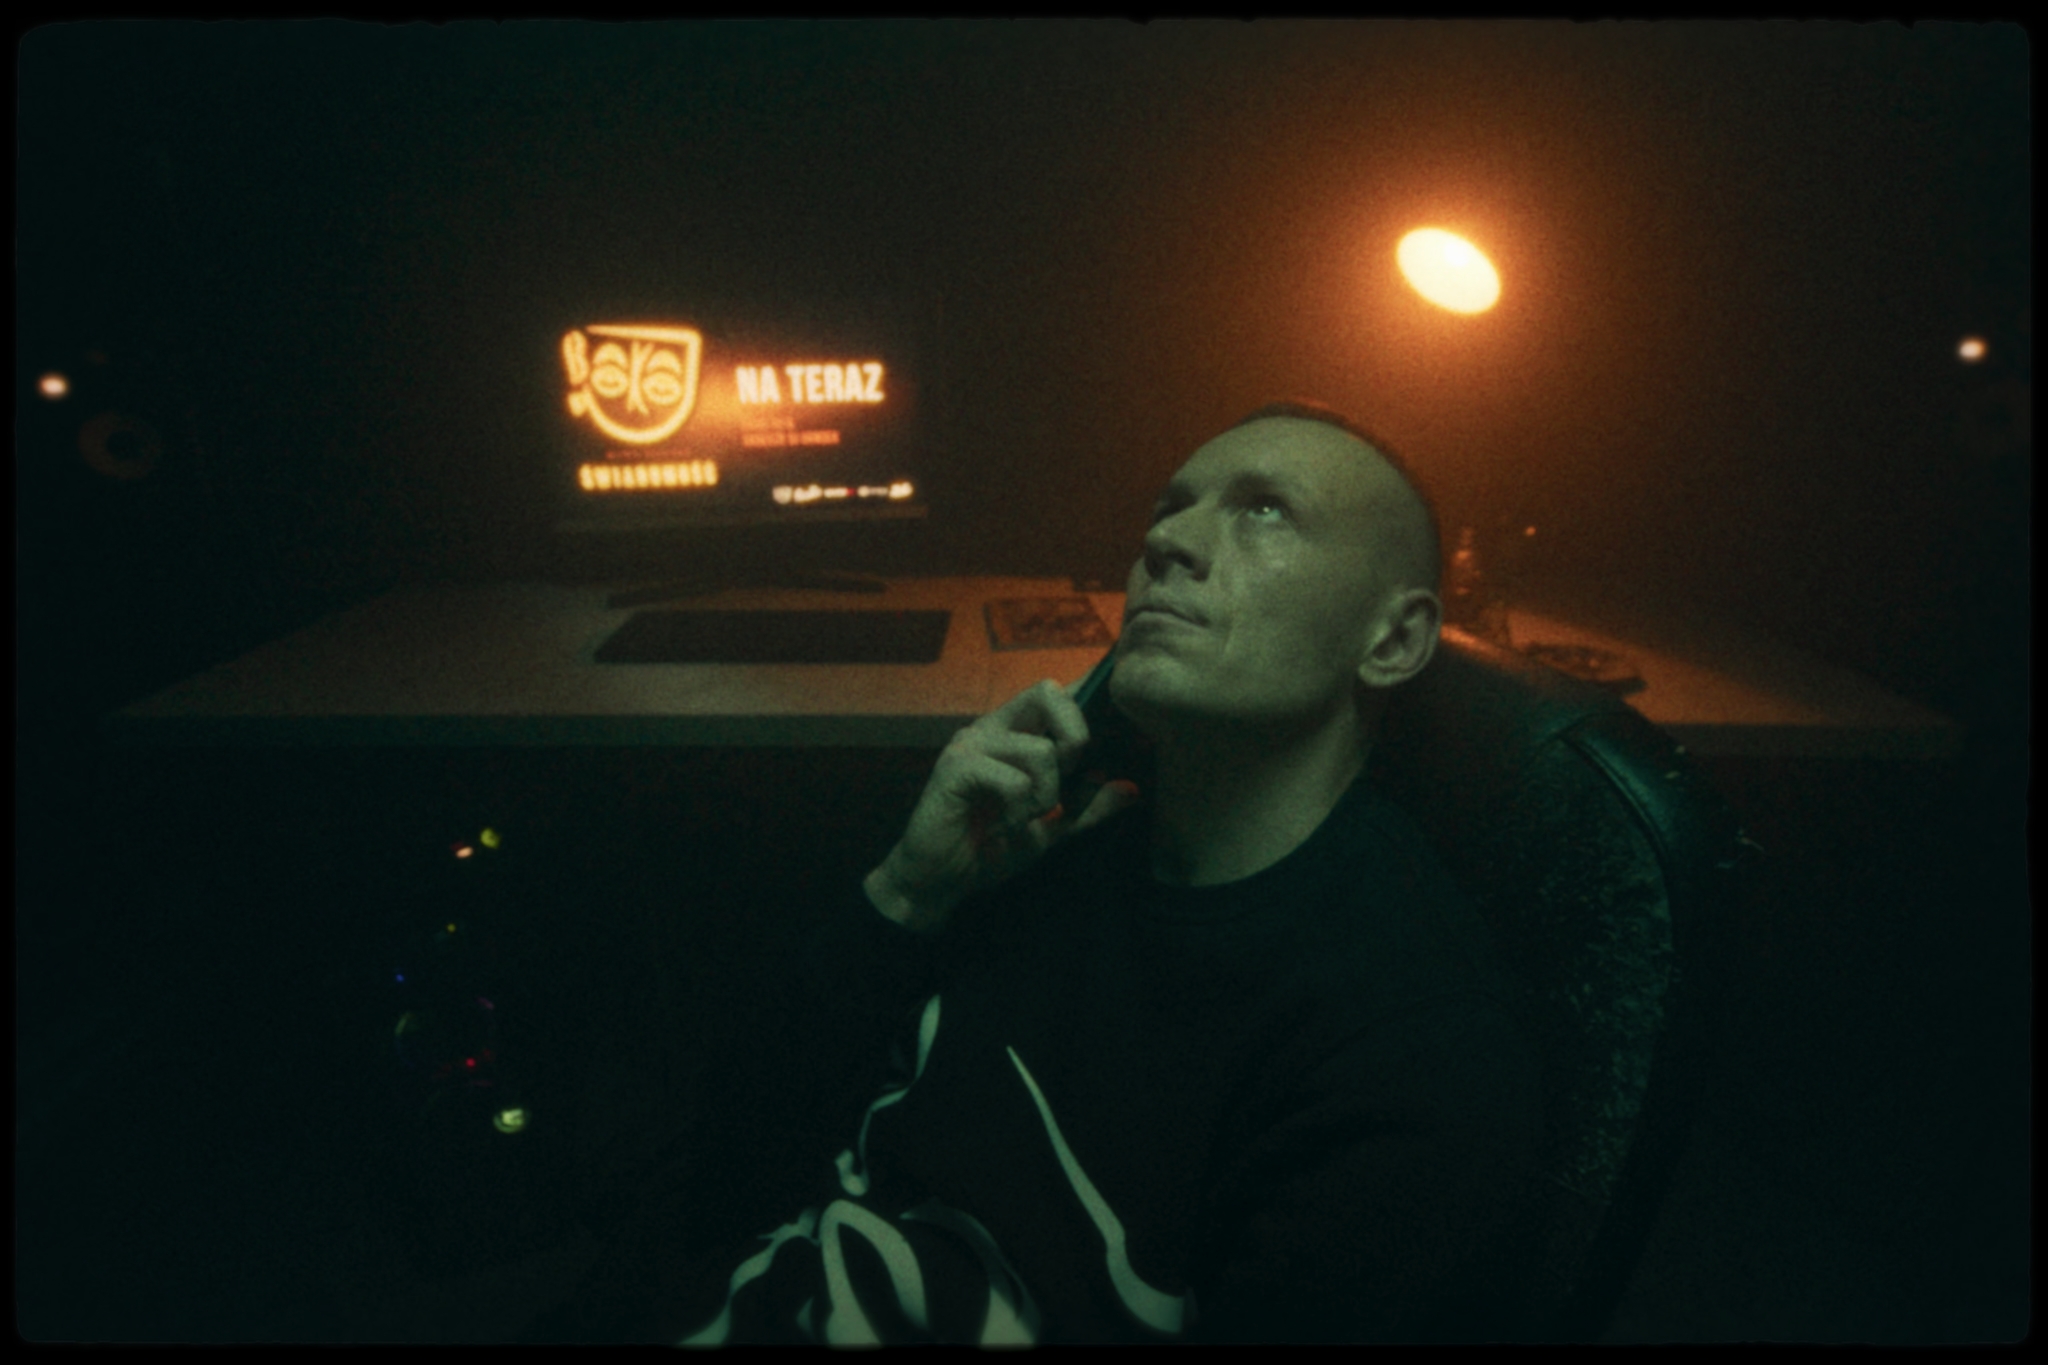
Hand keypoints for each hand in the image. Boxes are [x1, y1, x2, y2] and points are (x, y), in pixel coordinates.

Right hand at [864, 678, 1141, 931]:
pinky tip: (1004, 827)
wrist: (938, 881)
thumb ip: (1087, 806)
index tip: (1114, 722)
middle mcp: (993, 727)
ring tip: (1027, 818)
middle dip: (1075, 736)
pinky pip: (1014, 780)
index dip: (1088, 699)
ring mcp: (972, 743)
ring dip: (1047, 795)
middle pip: (1048, 692)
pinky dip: (1020, 810)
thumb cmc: (991, 848)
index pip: (1057, 693)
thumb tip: (1131, 788)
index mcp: (1015, 732)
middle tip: (1068, 777)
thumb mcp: (1051, 828)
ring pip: (1040, 750)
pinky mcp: (956, 768)